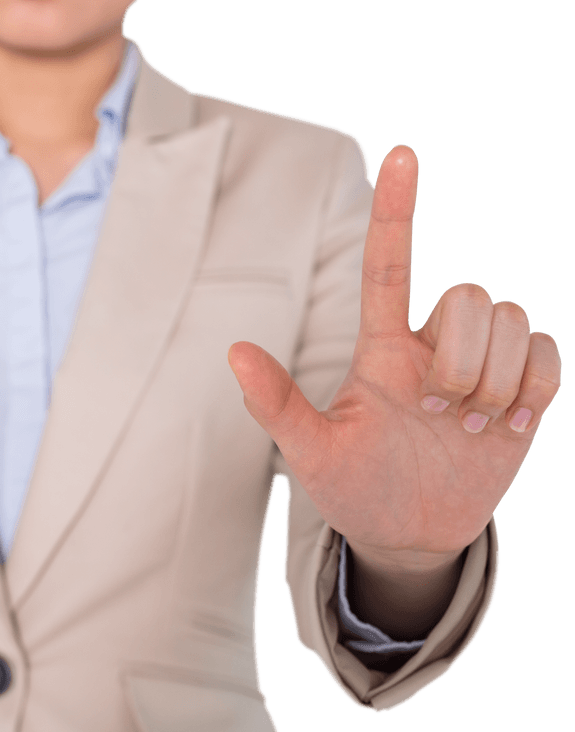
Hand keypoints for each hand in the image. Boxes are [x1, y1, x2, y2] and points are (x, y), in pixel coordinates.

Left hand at [228, 146, 561, 571]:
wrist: (410, 532)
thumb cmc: (354, 488)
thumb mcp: (311, 453)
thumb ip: (277, 405)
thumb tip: (233, 350)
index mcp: (382, 347)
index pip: (388, 264)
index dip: (394, 210)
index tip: (401, 153)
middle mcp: (432, 345)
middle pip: (471, 294)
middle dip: (463, 357)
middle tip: (442, 414)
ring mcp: (479, 365)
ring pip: (513, 319)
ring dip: (495, 380)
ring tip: (468, 427)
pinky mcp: (522, 389)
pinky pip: (549, 353)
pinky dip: (534, 388)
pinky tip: (507, 425)